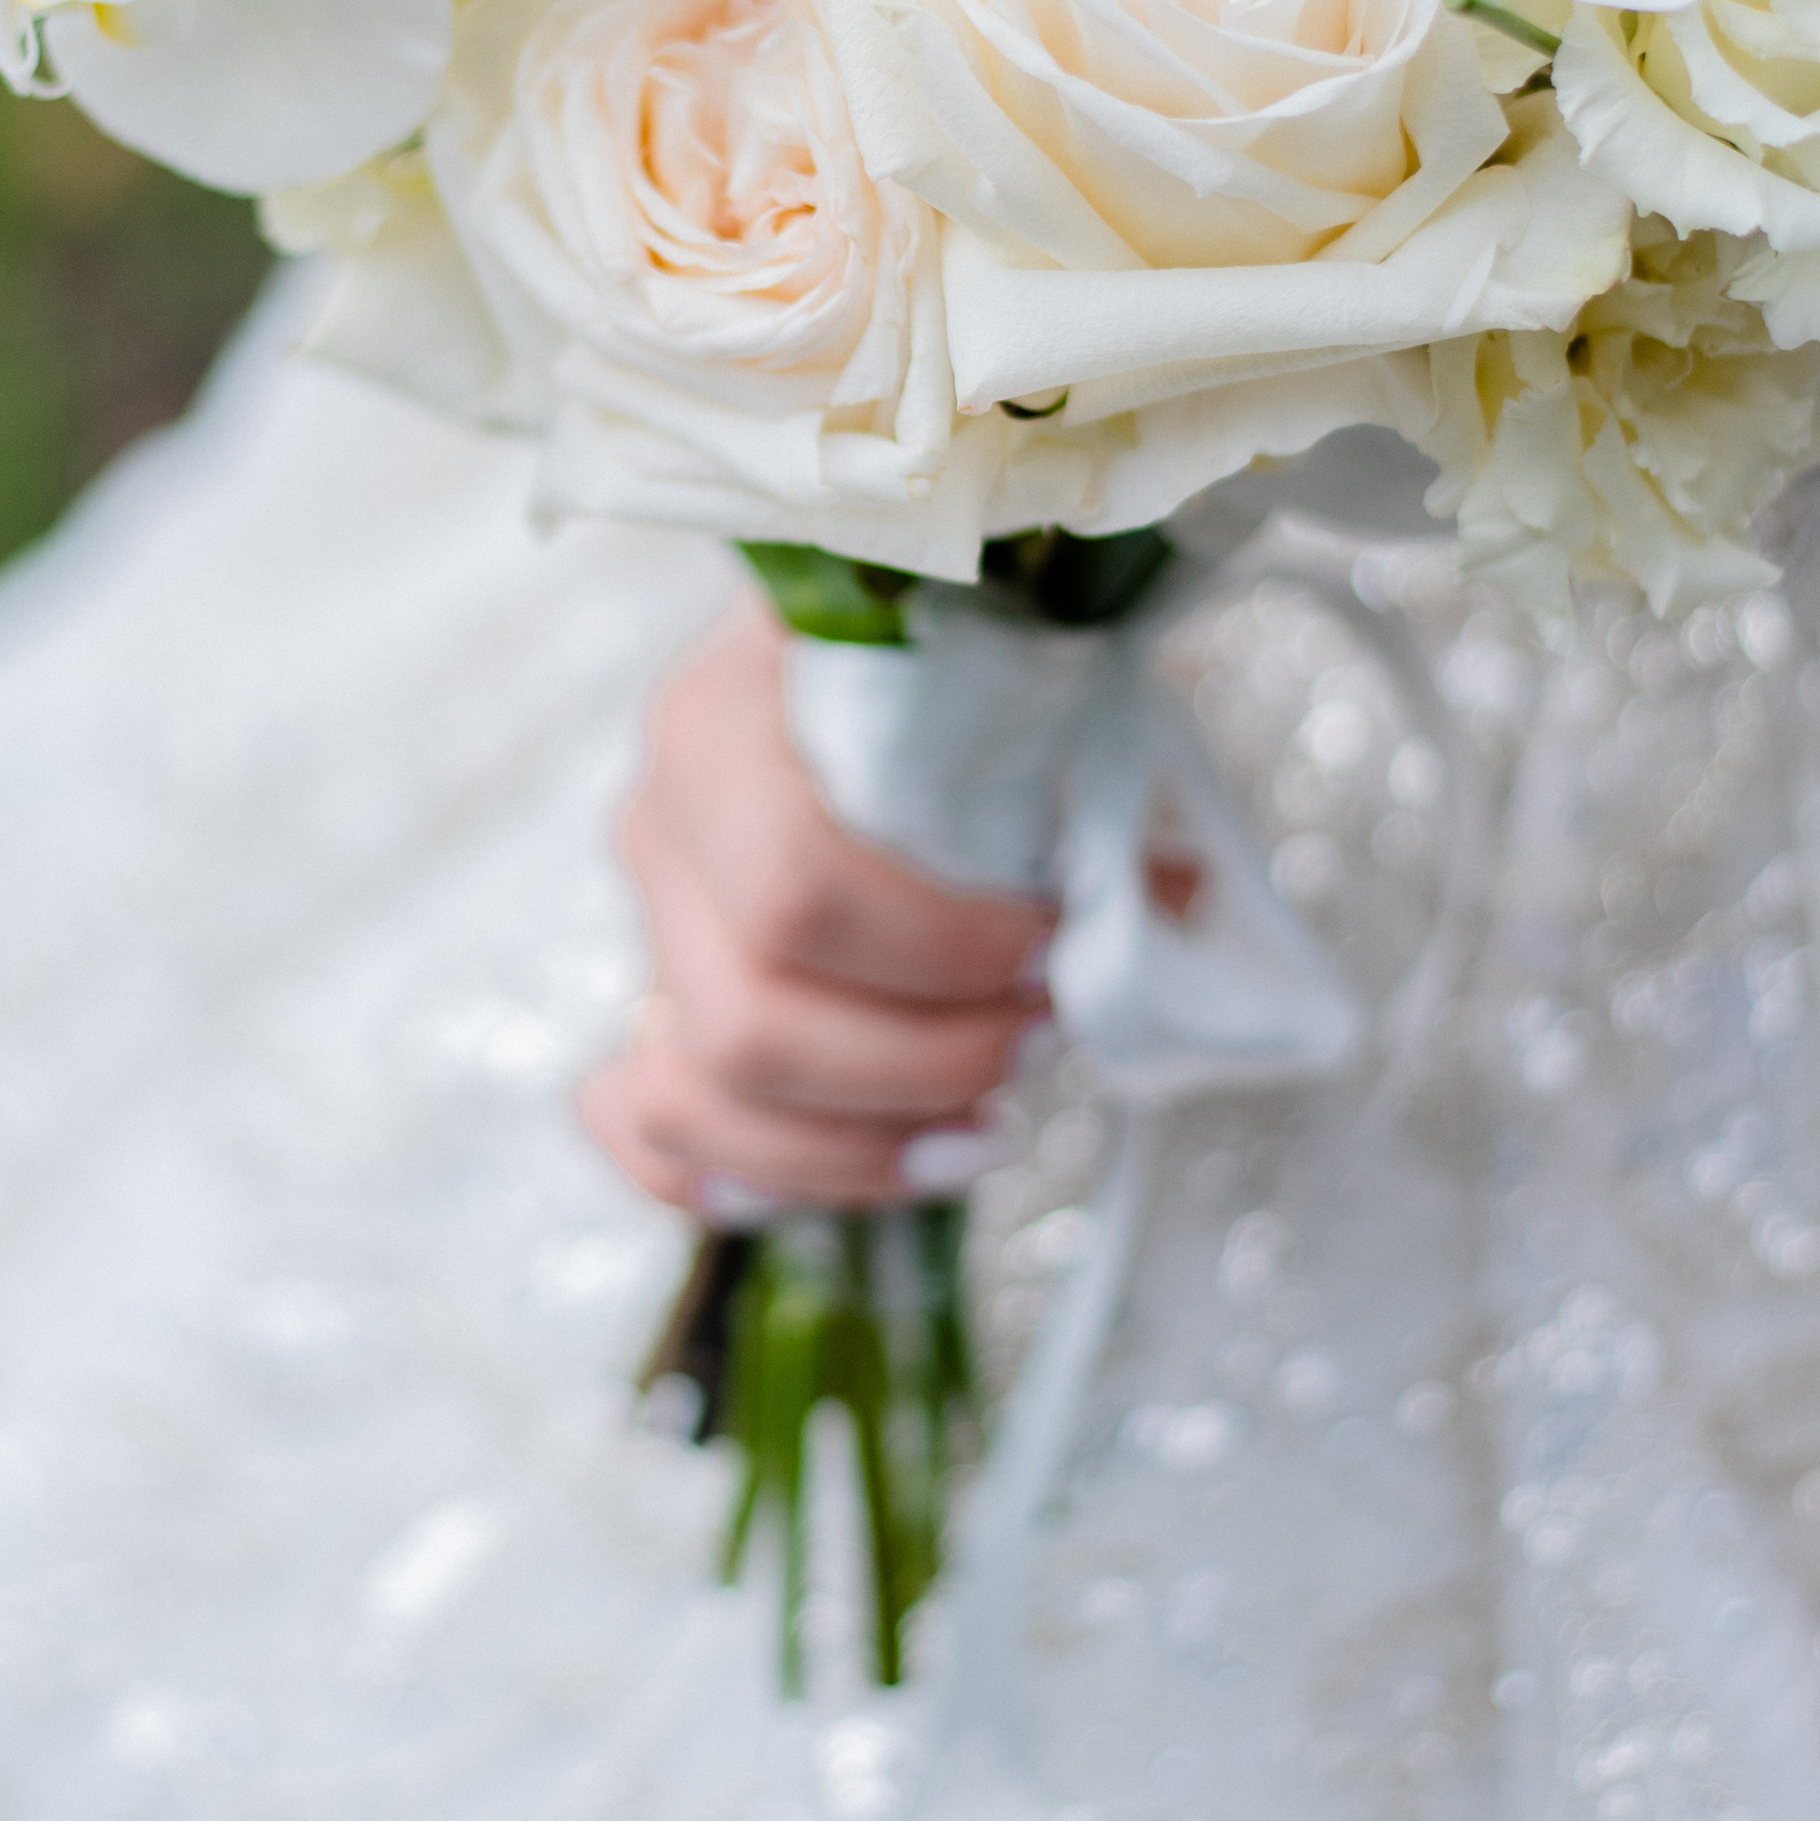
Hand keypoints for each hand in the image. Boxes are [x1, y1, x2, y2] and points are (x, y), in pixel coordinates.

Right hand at [583, 604, 1050, 1213]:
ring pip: (702, 1096)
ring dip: (860, 1145)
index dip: (938, 951)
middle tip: (1041, 1040)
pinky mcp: (657, 1000)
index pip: (799, 887)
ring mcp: (650, 921)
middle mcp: (662, 822)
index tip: (1052, 949)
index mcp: (725, 719)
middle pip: (750, 1020)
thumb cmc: (965, 660)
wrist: (886, 651)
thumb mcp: (1027, 677)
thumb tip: (1169, 892)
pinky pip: (650, 1128)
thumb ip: (1080, 771)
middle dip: (918, 1062)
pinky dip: (757, 1169)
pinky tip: (877, 1161)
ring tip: (987, 1124)